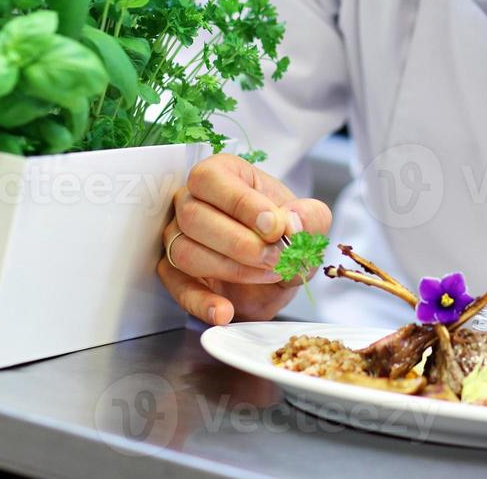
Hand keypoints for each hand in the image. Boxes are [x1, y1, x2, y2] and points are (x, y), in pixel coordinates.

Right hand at [156, 153, 330, 325]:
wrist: (278, 271)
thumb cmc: (285, 234)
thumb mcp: (311, 222)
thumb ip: (310, 216)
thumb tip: (292, 222)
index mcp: (222, 174)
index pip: (212, 179)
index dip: (242, 205)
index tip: (275, 227)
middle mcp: (191, 200)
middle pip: (193, 216)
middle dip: (240, 242)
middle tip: (275, 257)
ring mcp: (178, 237)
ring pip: (184, 251)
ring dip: (231, 269)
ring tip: (268, 274)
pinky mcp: (175, 274)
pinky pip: (178, 288)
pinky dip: (202, 303)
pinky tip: (225, 312)